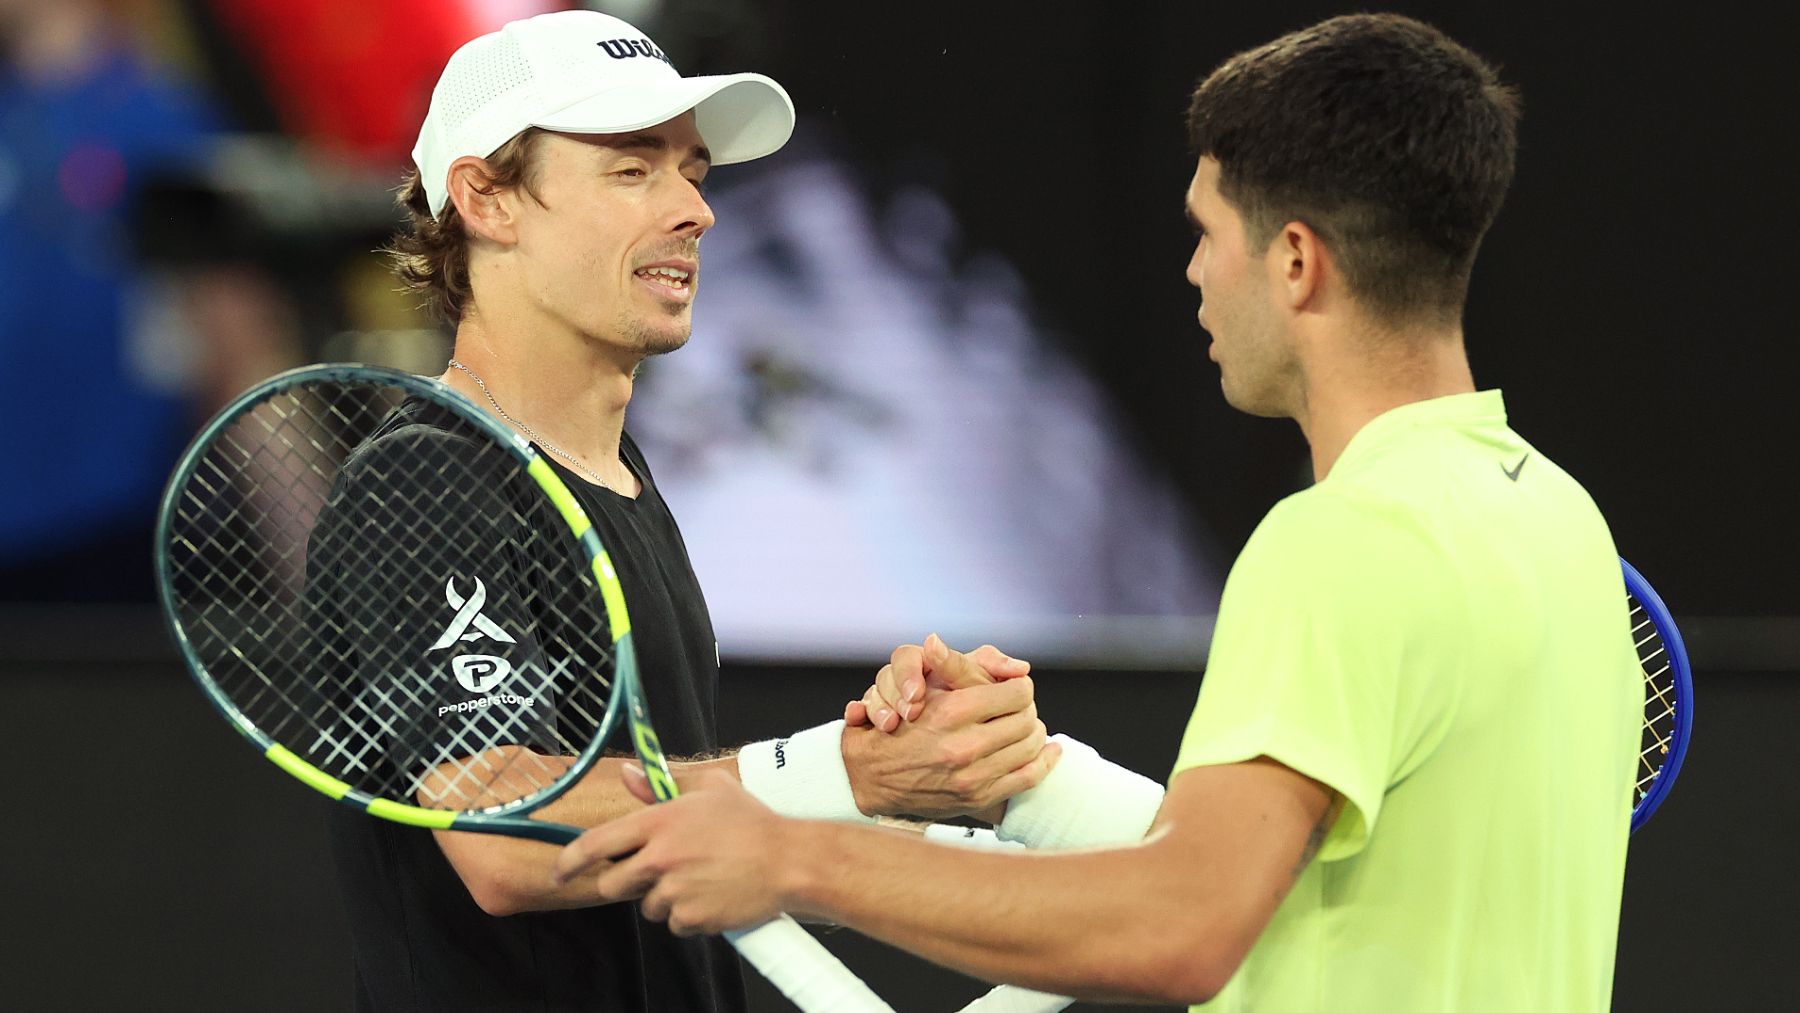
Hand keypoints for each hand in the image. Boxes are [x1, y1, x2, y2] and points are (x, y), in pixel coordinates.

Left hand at [555, 766, 790, 936]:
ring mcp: (674, 890)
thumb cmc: (751, 823)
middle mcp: (660, 857)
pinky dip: (689, 916)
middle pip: (612, 884)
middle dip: (626, 882)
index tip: (560, 871)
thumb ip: (661, 785)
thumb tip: (628, 773)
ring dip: (665, 898)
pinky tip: (712, 895)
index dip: (570, 861)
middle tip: (655, 872)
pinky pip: (675, 924)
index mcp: (659, 822)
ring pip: (647, 906)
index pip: (596, 844)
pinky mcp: (691, 917)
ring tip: (700, 878)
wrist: (789, 861)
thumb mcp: (708, 789)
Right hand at [840, 637, 1059, 819]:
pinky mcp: (978, 798)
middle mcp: (965, 746)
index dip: (1020, 686)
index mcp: (952, 713)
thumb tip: (945, 643)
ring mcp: (973, 777)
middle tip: (1021, 706)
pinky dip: (1045, 762)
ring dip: (1035, 733)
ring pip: (1030, 747)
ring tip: (1029, 726)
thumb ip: (946, 666)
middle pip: (1027, 719)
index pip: (1016, 693)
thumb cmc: (893, 728)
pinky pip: (1027, 778)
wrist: (867, 778)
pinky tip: (1050, 751)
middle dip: (1028, 709)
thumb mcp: (916, 688)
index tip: (1016, 686)